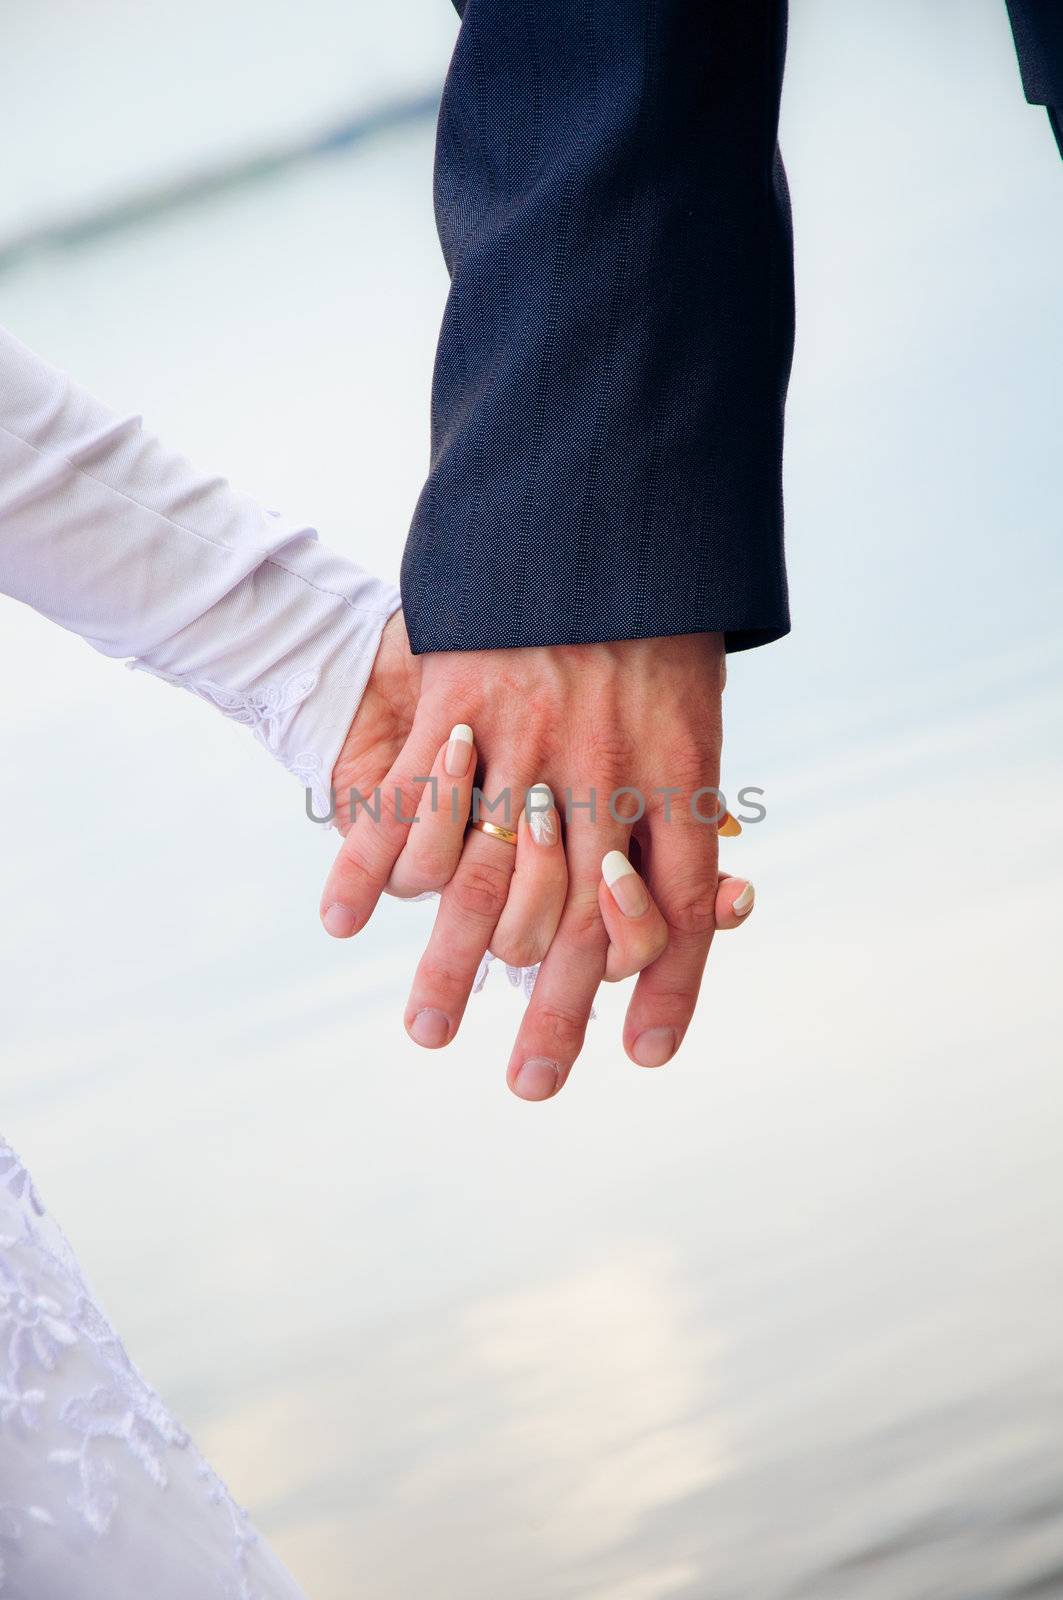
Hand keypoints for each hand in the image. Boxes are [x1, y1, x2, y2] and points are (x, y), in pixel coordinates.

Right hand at [323, 632, 744, 1099]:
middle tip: (530, 1085)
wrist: (601, 509)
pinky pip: (403, 814)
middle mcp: (600, 783)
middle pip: (572, 932)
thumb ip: (685, 802)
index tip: (646, 1055)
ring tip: (427, 1033)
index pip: (678, 911)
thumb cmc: (654, 616)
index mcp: (676, 779)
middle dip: (553, 1020)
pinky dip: (363, 872)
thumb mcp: (695, 705)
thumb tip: (714, 890)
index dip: (669, 990)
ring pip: (480, 893)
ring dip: (449, 974)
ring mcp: (522, 752)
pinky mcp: (456, 712)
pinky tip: (342, 921)